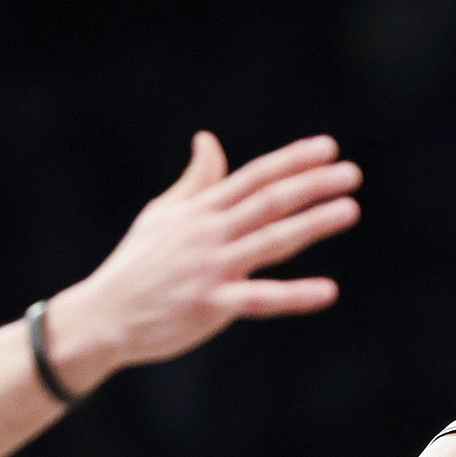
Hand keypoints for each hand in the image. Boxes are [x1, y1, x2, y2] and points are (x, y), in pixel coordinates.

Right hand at [44, 132, 361, 394]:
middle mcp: (208, 233)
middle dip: (312, 184)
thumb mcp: (162, 215)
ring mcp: (211, 268)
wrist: (103, 316)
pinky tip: (329, 291)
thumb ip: (196, 182)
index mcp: (200, 210)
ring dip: (312, 224)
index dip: (292, 161)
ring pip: (270, 240)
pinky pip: (261, 299)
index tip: (329, 148)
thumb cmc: (137, 265)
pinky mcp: (212, 305)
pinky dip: (295, 295)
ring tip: (350, 210)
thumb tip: (208, 140)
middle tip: (352, 173)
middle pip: (268, 201)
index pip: (254, 177)